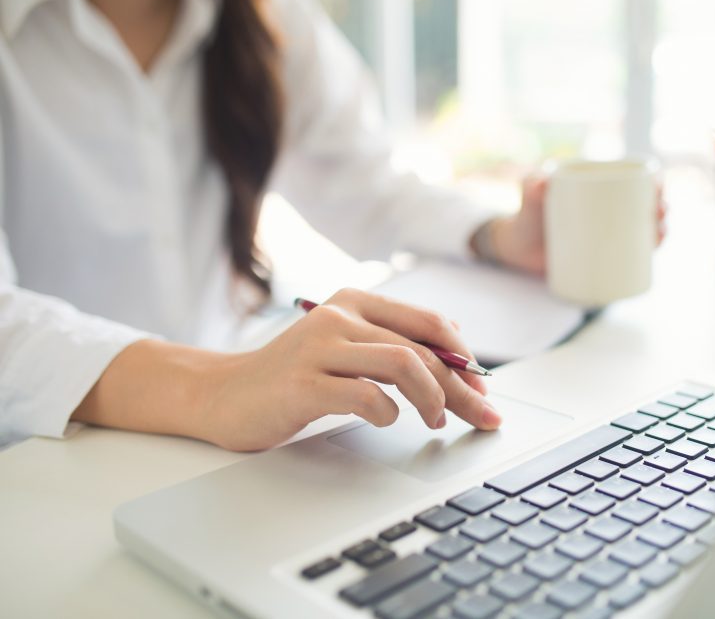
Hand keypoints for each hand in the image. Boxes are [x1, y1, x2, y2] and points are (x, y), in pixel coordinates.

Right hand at [203, 288, 499, 450]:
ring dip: (432, 397)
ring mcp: (318, 348)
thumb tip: (458, 354)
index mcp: (355, 302)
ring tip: (436, 421)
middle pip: (422, 349)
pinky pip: (364, 394)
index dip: (464, 356)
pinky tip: (387, 420)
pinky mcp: (301, 383)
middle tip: (482, 416)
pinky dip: (387, 411)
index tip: (482, 389)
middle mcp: (339, 316)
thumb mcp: (346, 349)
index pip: (429, 323)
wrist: (223, 395)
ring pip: (401, 362)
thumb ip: (393, 344)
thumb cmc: (294, 377)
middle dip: (461, 387)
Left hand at [487, 176, 666, 274]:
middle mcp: (607, 209)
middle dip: (662, 207)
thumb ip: (531, 186)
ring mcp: (608, 233)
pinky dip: (649, 251)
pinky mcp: (604, 255)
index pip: (633, 180)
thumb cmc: (525, 216)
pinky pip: (633, 253)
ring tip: (659, 234)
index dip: (654, 182)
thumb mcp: (529, 197)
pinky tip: (657, 250)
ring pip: (644, 229)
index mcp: (597, 188)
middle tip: (659, 214)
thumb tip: (544, 184)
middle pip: (644, 205)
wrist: (517, 249)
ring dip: (661, 228)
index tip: (658, 188)